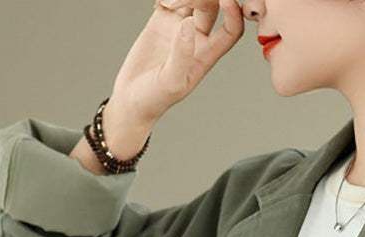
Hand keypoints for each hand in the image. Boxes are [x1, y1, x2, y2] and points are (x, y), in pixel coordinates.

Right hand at [110, 0, 244, 127]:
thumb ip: (182, 54)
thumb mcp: (171, 82)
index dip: (234, 12)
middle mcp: (196, 39)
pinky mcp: (161, 22)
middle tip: (177, 3)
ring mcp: (179, 28)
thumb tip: (189, 23)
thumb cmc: (154, 99)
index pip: (231, 30)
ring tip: (164, 4)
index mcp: (206, 55)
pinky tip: (159, 4)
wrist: (131, 98)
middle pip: (211, 7)